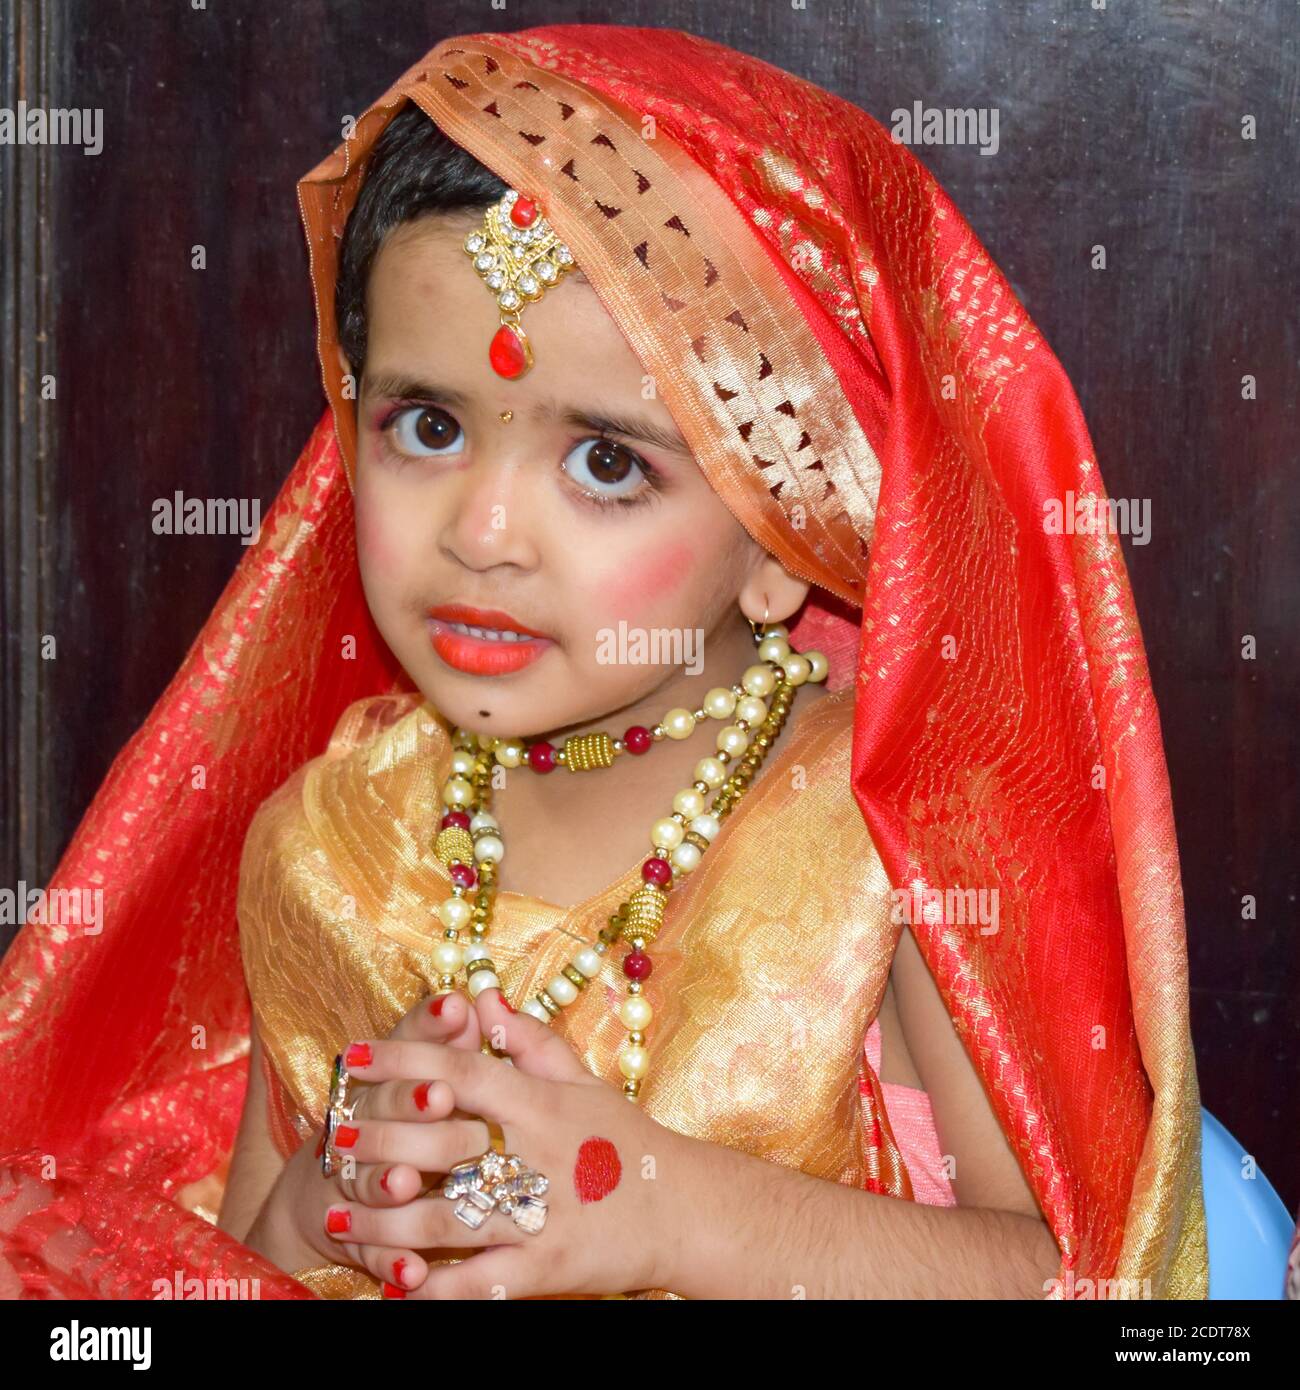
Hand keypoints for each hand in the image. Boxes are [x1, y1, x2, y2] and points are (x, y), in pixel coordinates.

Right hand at [252, 989, 486, 1290]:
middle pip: (382, 1110)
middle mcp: (362, 1125)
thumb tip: (476, 998)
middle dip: (409, 1102)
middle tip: (441, 1097)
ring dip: (387, 1179)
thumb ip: (448, 1041)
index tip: (456, 1011)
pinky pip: (372, 1251)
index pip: (405, 1047)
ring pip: (368, 1179)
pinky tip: (413, 1272)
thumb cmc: (399, 1121)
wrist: (327, 1198)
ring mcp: (354, 1182)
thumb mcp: (424, 1075)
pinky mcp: (354, 1237)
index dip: (429, 1028)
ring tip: (407, 1181)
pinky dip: (391, 1261)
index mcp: (384, 1083)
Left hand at [324, 988, 703, 1298]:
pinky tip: (393, 1285)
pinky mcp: (546, 1269)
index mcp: (540, 1104)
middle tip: (331, 1141)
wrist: (684, 1210)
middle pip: (441, 1144)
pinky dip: (433, 1288)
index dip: (405, 1058)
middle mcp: (535, 1155)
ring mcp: (539, 1216)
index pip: (462, 1069)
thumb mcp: (584, 1081)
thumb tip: (481, 998)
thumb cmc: (627, 1142)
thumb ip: (529, 1041)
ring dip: (384, 1222)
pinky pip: (478, 1283)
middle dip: (380, 1141)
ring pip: (446, 1219)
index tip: (354, 1053)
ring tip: (337, 1219)